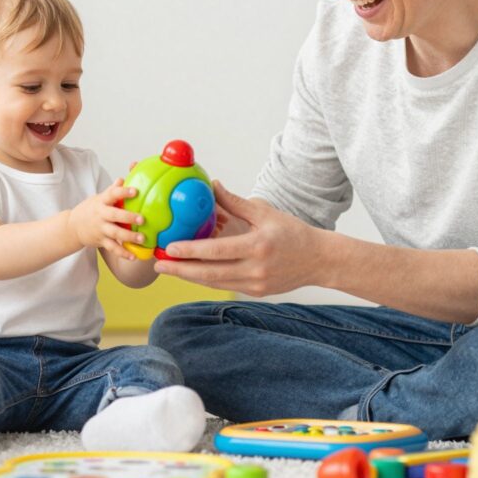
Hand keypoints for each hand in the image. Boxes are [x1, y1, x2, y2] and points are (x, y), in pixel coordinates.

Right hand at [67, 180, 144, 259]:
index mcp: (101, 202)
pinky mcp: (100, 241)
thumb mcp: (99, 198)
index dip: (123, 192)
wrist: (72, 227)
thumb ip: (112, 190)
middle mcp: (101, 215)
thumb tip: (123, 178)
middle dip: (128, 217)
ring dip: (129, 237)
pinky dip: (122, 253)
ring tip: (142, 238)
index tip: (135, 191)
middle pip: (114, 215)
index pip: (112, 194)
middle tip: (142, 219)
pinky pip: (112, 248)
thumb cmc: (90, 210)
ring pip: (115, 233)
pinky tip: (133, 256)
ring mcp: (100, 229)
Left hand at [155, 181, 320, 295]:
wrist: (318, 260)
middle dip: (180, 270)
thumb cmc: (293, 232)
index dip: (190, 251)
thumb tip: (211, 186)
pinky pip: (225, 285)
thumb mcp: (265, 212)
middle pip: (209, 273)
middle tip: (158, 264)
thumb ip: (236, 202)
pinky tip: (191, 273)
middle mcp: (255, 269)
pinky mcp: (256, 291)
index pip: (216, 251)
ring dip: (189, 277)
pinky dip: (206, 280)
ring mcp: (255, 284)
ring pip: (214, 283)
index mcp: (257, 246)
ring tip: (168, 269)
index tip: (169, 248)